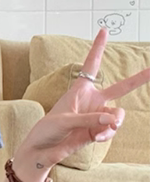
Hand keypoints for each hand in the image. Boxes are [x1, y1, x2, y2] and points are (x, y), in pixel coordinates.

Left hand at [22, 28, 149, 167]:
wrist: (42, 150)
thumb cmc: (48, 129)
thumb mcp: (65, 120)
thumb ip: (90, 119)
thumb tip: (113, 119)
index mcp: (80, 90)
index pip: (92, 65)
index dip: (98, 48)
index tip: (103, 30)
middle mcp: (92, 100)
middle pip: (121, 87)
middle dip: (139, 79)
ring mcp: (97, 116)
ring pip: (118, 115)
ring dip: (114, 122)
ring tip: (107, 128)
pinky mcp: (98, 131)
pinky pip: (111, 130)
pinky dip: (107, 134)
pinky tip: (96, 138)